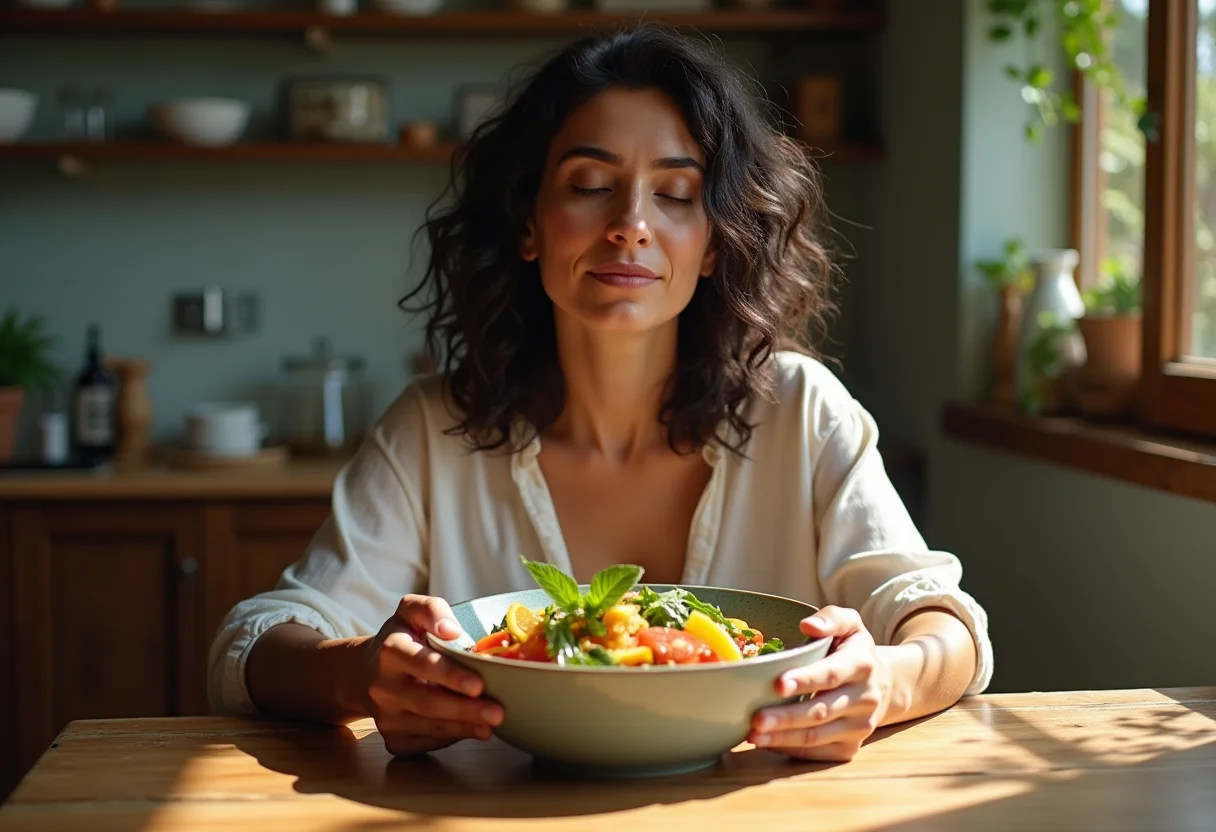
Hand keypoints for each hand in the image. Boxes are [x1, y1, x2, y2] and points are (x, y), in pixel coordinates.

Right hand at [356, 594, 503, 757]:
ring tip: (492, 725)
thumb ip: (431, 610)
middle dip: (464, 710)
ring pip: (428, 727)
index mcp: (391, 650)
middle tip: (497, 713)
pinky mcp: (392, 739)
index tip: (478, 684)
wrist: (365, 672)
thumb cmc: (401, 638)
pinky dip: (451, 739)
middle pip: (427, 702)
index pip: (422, 663)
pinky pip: (425, 744)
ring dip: (463, 728)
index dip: (450, 675)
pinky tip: (473, 731)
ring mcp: (386, 716)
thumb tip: (451, 630)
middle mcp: (383, 686)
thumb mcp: (410, 612)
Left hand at [748, 606, 891, 761]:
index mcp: (861, 664)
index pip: (831, 674)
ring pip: (817, 736)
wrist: (882, 684)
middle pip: (821, 711)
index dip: (805, 680)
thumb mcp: (849, 625)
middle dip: (786, 717)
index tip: (778, 684)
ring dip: (783, 737)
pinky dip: (790, 749)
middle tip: (756, 719)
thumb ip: (830, 618)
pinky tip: (768, 742)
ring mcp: (859, 726)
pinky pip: (817, 752)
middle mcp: (864, 698)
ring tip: (754, 735)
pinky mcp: (850, 747)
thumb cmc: (853, 651)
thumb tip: (808, 625)